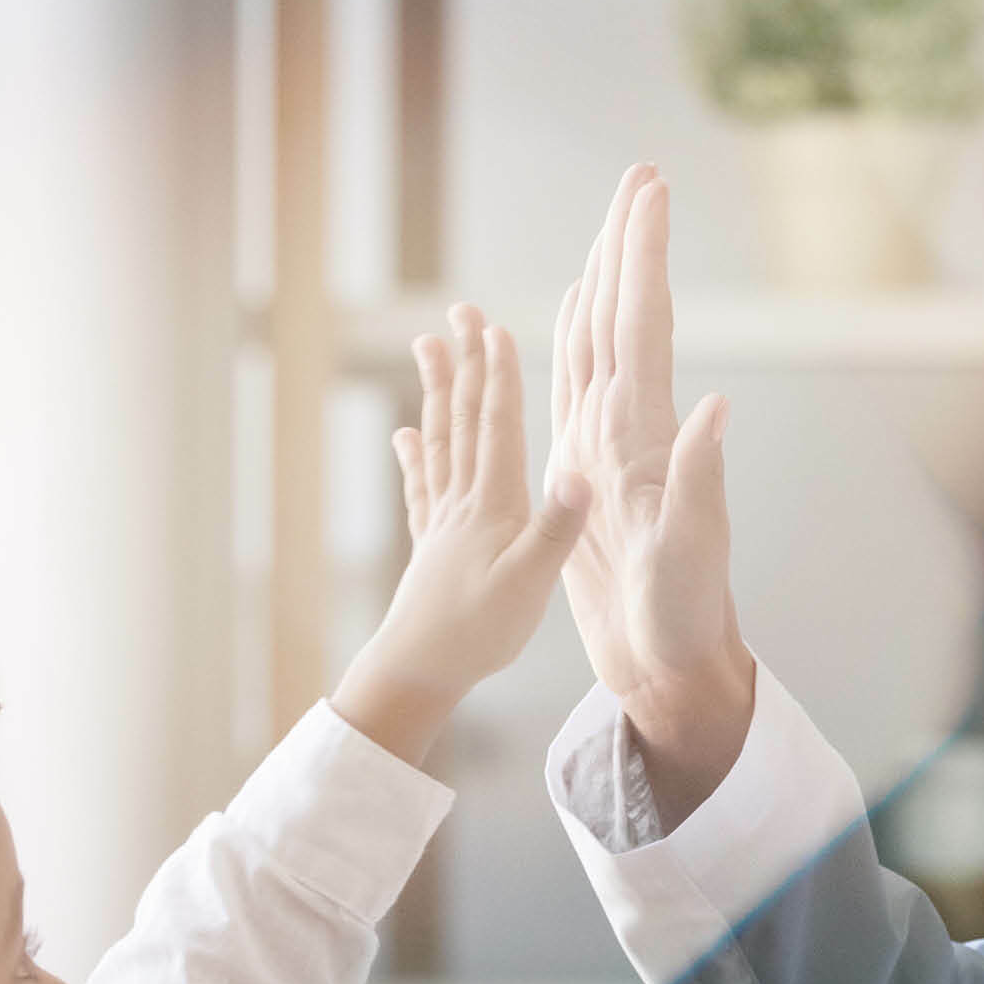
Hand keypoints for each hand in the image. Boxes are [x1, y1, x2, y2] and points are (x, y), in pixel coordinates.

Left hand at [330, 303, 589, 765]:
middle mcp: (463, 502)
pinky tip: (404, 435)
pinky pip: (422, 488)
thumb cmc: (480, 633)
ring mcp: (442, 521)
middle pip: (464, 418)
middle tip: (459, 312)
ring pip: (440, 440)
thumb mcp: (532, 583)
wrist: (420, 671)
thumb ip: (557, 528)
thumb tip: (580, 473)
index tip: (495, 326)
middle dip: (466, 362)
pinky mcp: (430, 546)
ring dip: (437, 391)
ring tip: (426, 347)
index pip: (497, 426)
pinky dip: (414, 456)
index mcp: (494, 505)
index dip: (498, 375)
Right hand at [547, 164, 752, 821]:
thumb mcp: (688, 554)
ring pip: (601, 342)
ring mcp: (611, 445)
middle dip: (630, 244)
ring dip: (606, 280)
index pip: (643, 324)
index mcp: (646, 434)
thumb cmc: (681, 619)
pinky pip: (576, 385)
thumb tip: (714, 405)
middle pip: (625, 316)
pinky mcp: (591, 469)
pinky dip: (576, 338)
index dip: (642, 254)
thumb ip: (700, 480)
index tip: (648, 190)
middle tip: (639, 175)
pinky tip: (575, 314)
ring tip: (608, 225)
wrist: (670, 666)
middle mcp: (633, 427)